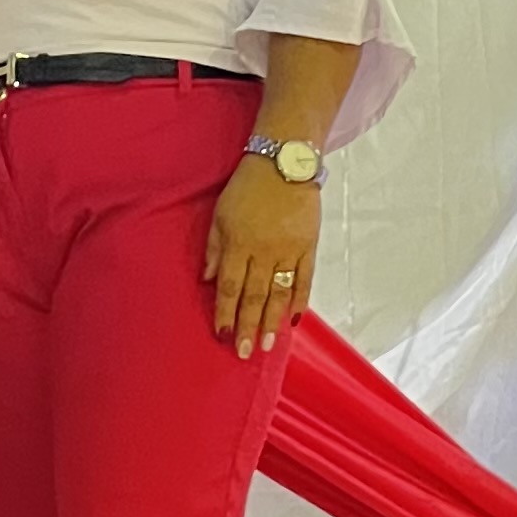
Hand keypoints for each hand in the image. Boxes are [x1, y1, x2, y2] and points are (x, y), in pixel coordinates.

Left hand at [204, 159, 319, 358]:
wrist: (285, 163)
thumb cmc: (247, 187)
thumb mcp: (220, 213)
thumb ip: (214, 248)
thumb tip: (207, 279)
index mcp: (239, 243)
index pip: (230, 287)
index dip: (226, 313)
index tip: (223, 335)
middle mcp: (264, 251)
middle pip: (254, 296)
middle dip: (248, 326)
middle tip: (245, 353)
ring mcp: (289, 250)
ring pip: (279, 293)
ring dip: (272, 321)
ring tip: (267, 345)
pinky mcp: (308, 246)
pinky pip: (305, 279)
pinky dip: (299, 300)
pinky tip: (293, 320)